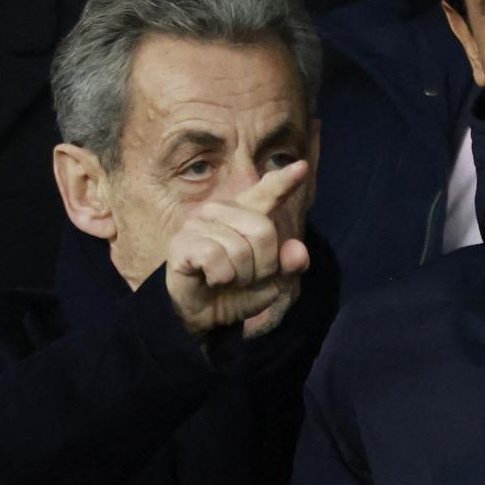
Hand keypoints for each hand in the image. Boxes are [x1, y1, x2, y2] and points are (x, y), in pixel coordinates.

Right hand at [165, 160, 310, 336]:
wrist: (205, 316)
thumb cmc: (238, 292)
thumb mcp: (272, 283)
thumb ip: (289, 266)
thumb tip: (297, 250)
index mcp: (246, 214)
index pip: (267, 192)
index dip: (284, 181)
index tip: (302, 167)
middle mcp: (221, 211)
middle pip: (263, 230)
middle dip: (263, 265)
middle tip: (247, 277)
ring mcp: (199, 224)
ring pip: (240, 249)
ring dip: (241, 276)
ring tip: (227, 279)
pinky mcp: (182, 243)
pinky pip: (216, 258)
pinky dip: (222, 278)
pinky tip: (212, 279)